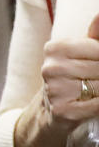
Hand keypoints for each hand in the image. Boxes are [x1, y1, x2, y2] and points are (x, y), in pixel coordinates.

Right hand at [40, 13, 98, 132]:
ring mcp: (55, 89)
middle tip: (95, 77)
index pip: (97, 50)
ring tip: (94, 89)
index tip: (95, 65)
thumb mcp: (81, 53)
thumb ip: (94, 36)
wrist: (53, 109)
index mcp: (55, 48)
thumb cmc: (73, 76)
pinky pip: (98, 106)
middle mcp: (51, 67)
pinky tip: (94, 102)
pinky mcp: (63, 110)